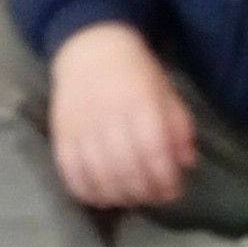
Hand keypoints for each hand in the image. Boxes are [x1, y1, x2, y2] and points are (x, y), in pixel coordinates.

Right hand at [49, 24, 195, 209]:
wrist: (89, 49)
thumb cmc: (135, 73)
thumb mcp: (166, 92)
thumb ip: (179, 127)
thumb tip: (186, 163)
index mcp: (141, 103)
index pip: (155, 152)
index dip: (166, 179)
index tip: (174, 190)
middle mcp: (110, 117)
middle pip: (128, 170)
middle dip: (146, 192)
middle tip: (154, 196)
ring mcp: (82, 128)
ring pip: (100, 177)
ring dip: (120, 197)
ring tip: (131, 197)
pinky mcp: (61, 136)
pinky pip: (72, 174)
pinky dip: (88, 192)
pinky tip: (103, 195)